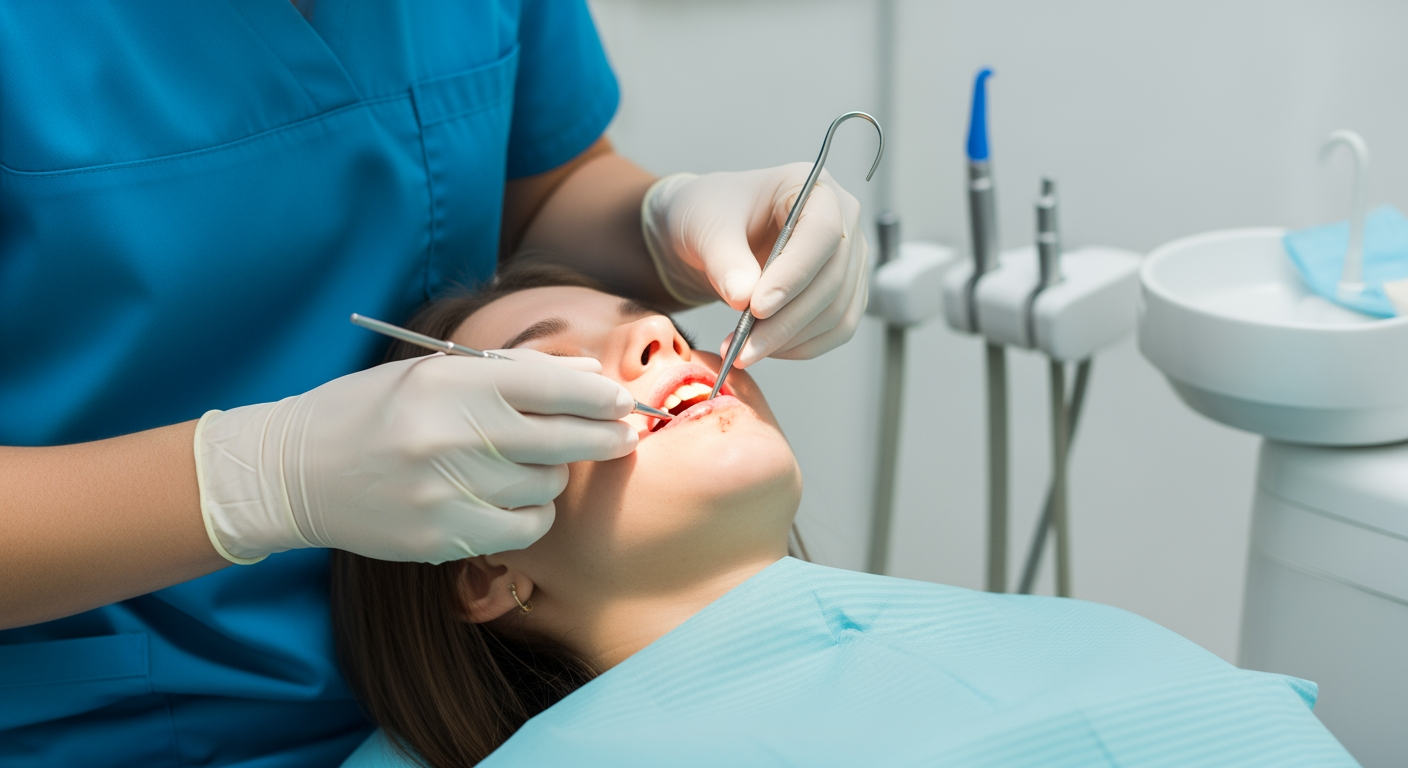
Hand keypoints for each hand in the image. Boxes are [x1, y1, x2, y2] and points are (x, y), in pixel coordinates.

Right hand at [194, 350, 636, 563]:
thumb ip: (515, 373)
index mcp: (452, 381)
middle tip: (624, 436)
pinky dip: (530, 516)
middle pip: (564, 440)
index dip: (600, 398)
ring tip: (527, 465)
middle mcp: (452, 433)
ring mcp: (447, 488)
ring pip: (546, 487)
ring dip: (551, 476)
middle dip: (605, 437)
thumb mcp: (435, 373)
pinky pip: (523, 530)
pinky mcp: (441, 534)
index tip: (624, 403)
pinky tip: (513, 502)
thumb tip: (591, 380)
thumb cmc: (371, 411)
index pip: (553, 387)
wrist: (294, 471)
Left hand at [641, 164, 867, 367]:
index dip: (794, 274)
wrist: (714, 233)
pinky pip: (836, 328)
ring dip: (791, 340)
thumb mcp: (707, 228)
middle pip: (833, 279)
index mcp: (813, 187)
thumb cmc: (713, 214)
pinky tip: (767, 349)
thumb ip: (725, 260)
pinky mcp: (845, 291)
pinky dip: (802, 346)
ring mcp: (849, 257)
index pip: (822, 233)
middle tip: (744, 348)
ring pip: (837, 311)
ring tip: (745, 352)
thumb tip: (744, 298)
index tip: (757, 308)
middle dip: (786, 321)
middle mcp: (843, 219)